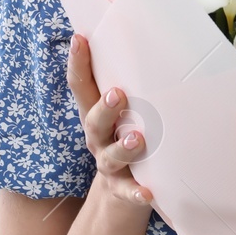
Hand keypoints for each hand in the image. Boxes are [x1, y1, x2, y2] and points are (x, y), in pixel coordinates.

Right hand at [66, 32, 152, 209]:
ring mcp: (109, 165)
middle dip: (104, 108)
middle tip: (118, 93)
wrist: (121, 195)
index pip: (82, 86)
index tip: (80, 39)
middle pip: (93, 122)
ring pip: (110, 157)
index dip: (78, 64)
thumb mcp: (126, 112)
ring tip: (137, 138)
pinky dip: (136, 193)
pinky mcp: (123, 189)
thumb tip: (157, 41)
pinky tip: (147, 192)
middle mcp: (98, 138)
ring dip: (122, 147)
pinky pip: (128, 192)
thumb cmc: (127, 137)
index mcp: (97, 114)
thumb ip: (134, 86)